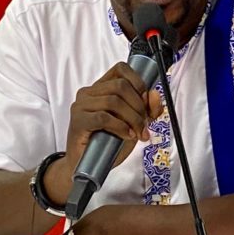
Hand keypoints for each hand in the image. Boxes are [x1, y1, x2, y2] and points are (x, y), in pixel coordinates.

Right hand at [43, 63, 162, 204]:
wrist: (84, 165)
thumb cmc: (106, 143)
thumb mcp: (133, 124)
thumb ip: (146, 109)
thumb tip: (155, 95)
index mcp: (101, 88)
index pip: (121, 69)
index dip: (138, 82)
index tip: (146, 101)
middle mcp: (89, 92)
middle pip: (120, 86)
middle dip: (138, 106)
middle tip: (143, 125)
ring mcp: (81, 105)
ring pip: (113, 101)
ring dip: (132, 118)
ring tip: (136, 133)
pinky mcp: (78, 121)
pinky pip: (103, 117)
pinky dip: (120, 127)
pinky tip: (125, 135)